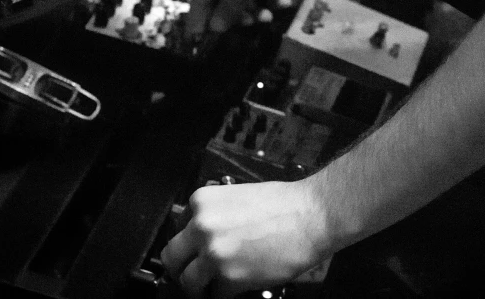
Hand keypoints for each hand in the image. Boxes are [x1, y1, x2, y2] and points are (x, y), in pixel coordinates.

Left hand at [160, 180, 331, 298]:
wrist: (312, 215)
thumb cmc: (285, 204)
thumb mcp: (239, 196)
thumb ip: (215, 214)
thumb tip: (204, 236)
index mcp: (202, 202)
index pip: (178, 229)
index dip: (190, 244)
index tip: (196, 252)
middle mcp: (201, 226)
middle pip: (172, 257)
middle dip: (183, 268)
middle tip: (195, 273)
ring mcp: (213, 253)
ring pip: (187, 281)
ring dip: (201, 286)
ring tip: (216, 284)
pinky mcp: (229, 278)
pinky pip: (215, 295)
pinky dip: (225, 294)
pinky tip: (240, 285)